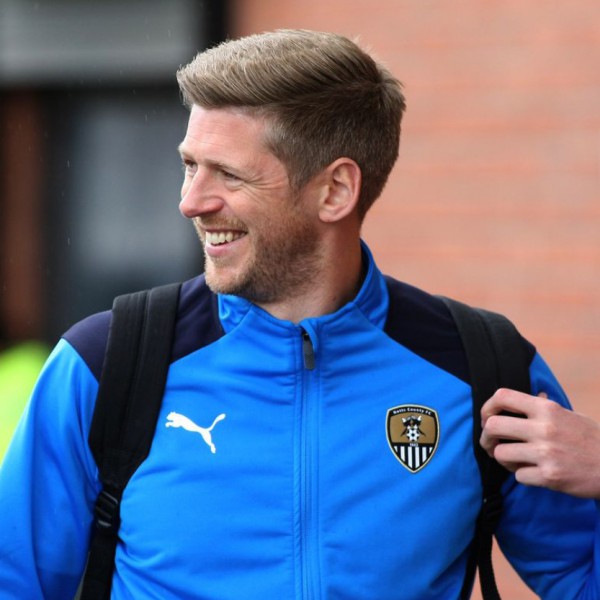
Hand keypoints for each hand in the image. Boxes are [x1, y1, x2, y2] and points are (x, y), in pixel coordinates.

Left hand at [480, 389, 599, 498]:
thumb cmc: (590, 439)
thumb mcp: (569, 415)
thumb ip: (544, 408)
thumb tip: (527, 399)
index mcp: (546, 408)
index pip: (502, 397)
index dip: (487, 408)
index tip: (488, 419)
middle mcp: (544, 428)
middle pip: (493, 426)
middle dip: (486, 437)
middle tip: (491, 444)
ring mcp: (546, 453)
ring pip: (500, 453)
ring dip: (503, 459)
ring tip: (513, 460)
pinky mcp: (550, 476)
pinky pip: (518, 476)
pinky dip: (522, 476)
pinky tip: (532, 473)